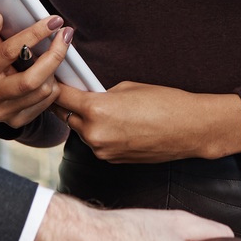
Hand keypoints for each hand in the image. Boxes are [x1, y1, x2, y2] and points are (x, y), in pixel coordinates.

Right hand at [0, 14, 73, 138]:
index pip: (9, 52)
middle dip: (54, 55)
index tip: (54, 22)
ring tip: (51, 55)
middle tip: (65, 35)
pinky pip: (47, 102)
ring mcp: (2, 112)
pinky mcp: (16, 121)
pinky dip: (52, 84)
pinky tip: (47, 73)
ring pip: (43, 91)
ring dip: (53, 70)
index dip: (35, 34)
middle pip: (31, 80)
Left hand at [53, 82, 240, 162]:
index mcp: (96, 110)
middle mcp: (94, 134)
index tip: (51, 79)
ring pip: (81, 131)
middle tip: (72, 91)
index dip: (54, 86)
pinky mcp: (112, 160)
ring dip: (84, 120)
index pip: (60, 96)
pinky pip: (97, 143)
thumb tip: (87, 94)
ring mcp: (103, 151)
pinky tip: (118, 124)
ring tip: (104, 109)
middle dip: (67, 104)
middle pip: (65, 116)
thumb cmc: (165, 102)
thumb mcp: (127, 87)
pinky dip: (100, 133)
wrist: (190, 129)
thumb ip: (101, 93)